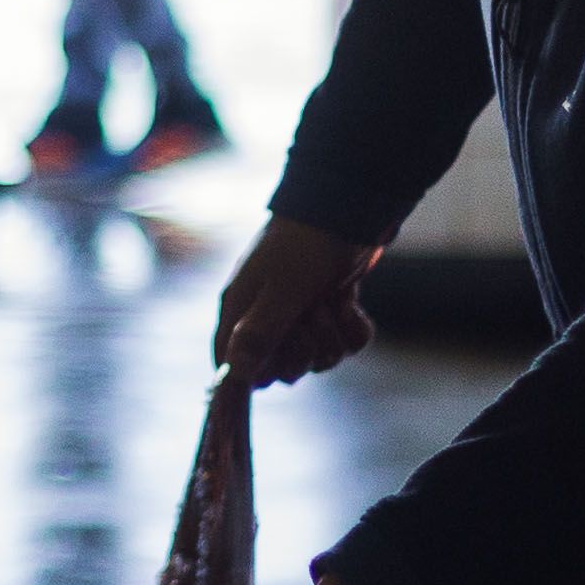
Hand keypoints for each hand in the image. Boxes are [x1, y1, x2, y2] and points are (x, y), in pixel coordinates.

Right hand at [211, 214, 378, 382]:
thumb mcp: (281, 291)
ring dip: (331, 337)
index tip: (277, 365)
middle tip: (310, 318)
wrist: (348, 209)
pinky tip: (349, 303)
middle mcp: (266, 315)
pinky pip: (345, 344)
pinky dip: (353, 329)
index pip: (231, 364)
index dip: (252, 373)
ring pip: (318, 359)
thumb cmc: (305, 246)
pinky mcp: (332, 308)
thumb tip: (236, 374)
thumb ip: (260, 334)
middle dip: (304, 352)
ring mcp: (301, 313)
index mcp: (241, 310)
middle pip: (283, 370)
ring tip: (330, 302)